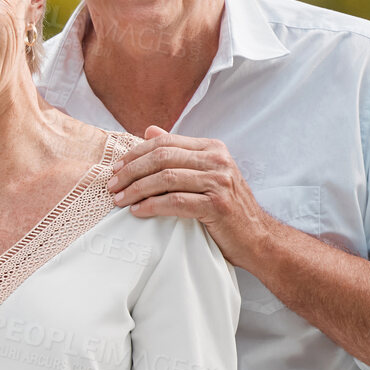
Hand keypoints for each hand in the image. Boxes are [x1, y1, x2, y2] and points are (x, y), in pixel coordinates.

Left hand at [109, 126, 270, 269]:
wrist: (257, 239)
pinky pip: (175, 202)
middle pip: (162, 157)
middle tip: (111, 185)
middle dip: (131, 171)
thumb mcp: (205, 174)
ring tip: (119, 200)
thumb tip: (149, 130)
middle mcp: (217, 160)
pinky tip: (138, 211)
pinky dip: (151, 205)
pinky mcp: (217, 206)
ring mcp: (219, 182)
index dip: (135, 154)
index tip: (116, 168)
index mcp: (212, 148)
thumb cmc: (226, 208)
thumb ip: (179, 153)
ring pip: (165, 178)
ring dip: (136, 189)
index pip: (165, 142)